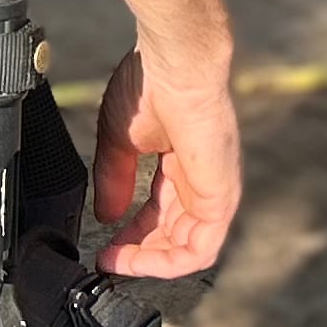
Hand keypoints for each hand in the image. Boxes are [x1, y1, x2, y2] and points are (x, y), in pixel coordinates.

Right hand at [87, 40, 241, 280]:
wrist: (175, 64)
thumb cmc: (150, 86)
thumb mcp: (120, 141)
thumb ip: (114, 180)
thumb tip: (107, 216)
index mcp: (181, 161)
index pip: (161, 210)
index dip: (132, 233)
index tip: (105, 246)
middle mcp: (201, 178)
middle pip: (174, 232)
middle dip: (139, 251)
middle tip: (108, 259)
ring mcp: (214, 189)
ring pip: (189, 247)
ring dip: (152, 261)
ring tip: (119, 263)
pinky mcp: (221, 197)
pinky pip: (202, 248)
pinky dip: (171, 263)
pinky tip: (140, 261)